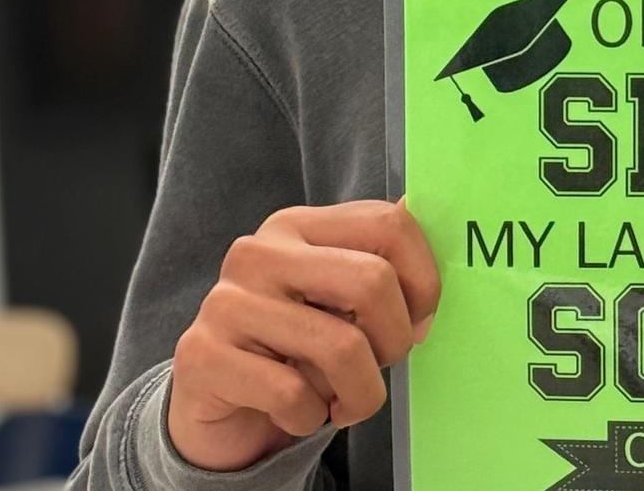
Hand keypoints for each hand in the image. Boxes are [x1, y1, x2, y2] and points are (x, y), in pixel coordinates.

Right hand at [168, 198, 440, 470]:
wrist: (218, 405)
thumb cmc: (296, 349)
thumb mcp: (339, 302)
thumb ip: (383, 265)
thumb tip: (441, 227)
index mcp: (298, 226)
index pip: (390, 224)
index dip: (424, 281)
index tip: (420, 321)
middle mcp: (258, 252)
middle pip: (372, 281)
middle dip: (395, 341)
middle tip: (380, 366)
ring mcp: (225, 302)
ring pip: (341, 347)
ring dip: (361, 394)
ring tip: (346, 401)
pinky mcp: (202, 355)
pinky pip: (294, 395)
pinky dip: (312, 418)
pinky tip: (300, 413)